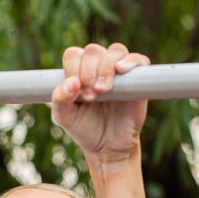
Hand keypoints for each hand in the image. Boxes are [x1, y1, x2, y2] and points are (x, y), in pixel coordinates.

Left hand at [51, 43, 149, 165]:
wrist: (107, 146)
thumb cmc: (83, 128)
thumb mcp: (64, 117)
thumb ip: (59, 99)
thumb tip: (72, 82)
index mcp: (77, 71)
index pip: (73, 55)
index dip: (73, 69)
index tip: (76, 94)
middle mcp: (97, 67)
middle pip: (93, 51)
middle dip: (88, 73)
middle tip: (90, 98)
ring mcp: (118, 71)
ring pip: (115, 51)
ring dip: (106, 67)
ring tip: (103, 90)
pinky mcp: (137, 78)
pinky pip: (138, 59)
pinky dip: (130, 61)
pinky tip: (121, 70)